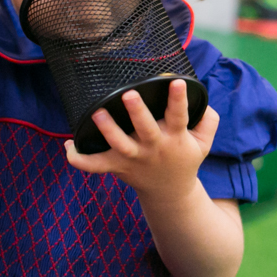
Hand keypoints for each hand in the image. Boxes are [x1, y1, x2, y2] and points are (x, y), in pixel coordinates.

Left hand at [65, 79, 219, 202]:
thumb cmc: (184, 158)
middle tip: (129, 94)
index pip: (179, 116)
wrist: (170, 193)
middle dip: (137, 112)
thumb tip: (204, 102)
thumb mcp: (203, 143)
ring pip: (119, 145)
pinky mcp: (117, 166)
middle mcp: (153, 147)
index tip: (177, 83)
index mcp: (175, 137)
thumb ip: (208, 121)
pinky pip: (95, 166)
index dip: (179, 100)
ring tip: (97, 112)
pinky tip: (68, 146)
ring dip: (108, 130)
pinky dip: (80, 160)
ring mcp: (133, 158)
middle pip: (145, 129)